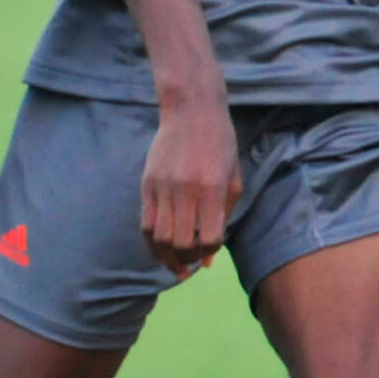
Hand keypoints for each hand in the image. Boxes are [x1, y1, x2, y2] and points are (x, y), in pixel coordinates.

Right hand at [139, 97, 240, 275]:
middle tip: (194, 262)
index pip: (209, 237)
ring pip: (158, 238)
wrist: (191, 113)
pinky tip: (162, 248)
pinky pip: (145, 224)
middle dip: (188, 259)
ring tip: (177, 264)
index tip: (212, 249)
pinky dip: (152, 243)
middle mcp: (184, 190)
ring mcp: (161, 188)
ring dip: (167, 257)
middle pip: (180, 243)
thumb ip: (224, 217)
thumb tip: (209, 258)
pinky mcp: (146, 185)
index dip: (211, 251)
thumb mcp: (233, 178)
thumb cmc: (221, 146)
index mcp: (211, 188)